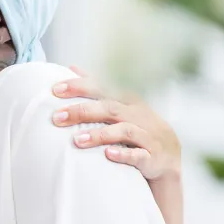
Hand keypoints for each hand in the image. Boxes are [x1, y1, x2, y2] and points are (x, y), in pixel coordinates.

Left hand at [51, 66, 181, 183]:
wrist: (167, 155)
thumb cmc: (136, 125)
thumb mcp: (119, 102)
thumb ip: (97, 85)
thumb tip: (72, 67)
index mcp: (126, 100)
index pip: (102, 87)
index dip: (80, 86)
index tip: (55, 89)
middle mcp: (137, 114)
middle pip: (108, 108)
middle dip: (81, 111)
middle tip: (56, 117)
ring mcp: (146, 135)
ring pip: (123, 131)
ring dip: (99, 135)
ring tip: (76, 140)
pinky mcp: (152, 156)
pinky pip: (139, 155)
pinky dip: (124, 154)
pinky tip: (107, 155)